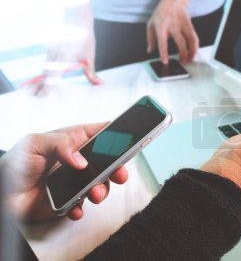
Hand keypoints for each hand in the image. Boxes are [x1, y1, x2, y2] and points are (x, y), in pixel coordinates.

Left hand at [0, 123, 127, 221]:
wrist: (0, 194)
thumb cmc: (14, 163)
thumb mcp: (34, 143)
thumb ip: (61, 144)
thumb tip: (82, 160)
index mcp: (74, 140)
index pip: (102, 132)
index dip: (118, 134)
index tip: (129, 141)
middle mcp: (79, 159)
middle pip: (110, 161)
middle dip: (118, 168)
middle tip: (118, 174)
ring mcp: (77, 180)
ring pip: (101, 184)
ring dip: (102, 190)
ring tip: (94, 194)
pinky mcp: (70, 199)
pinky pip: (84, 204)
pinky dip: (82, 207)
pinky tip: (76, 207)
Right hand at [29, 29, 101, 95]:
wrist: (75, 18)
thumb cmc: (83, 37)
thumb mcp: (89, 56)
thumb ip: (91, 72)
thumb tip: (99, 83)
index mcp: (64, 57)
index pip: (54, 75)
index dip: (47, 85)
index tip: (42, 94)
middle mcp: (54, 56)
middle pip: (44, 74)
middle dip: (38, 86)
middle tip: (33, 96)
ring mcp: (50, 53)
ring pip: (43, 69)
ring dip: (37, 80)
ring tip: (31, 92)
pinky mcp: (50, 51)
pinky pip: (45, 65)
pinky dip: (41, 73)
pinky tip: (37, 81)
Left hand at [147, 0, 198, 64]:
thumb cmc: (161, 12)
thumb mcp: (151, 24)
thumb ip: (150, 38)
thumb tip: (150, 50)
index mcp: (161, 26)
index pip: (162, 41)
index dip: (164, 52)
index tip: (165, 61)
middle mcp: (172, 26)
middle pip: (180, 42)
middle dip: (183, 54)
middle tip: (182, 62)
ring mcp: (182, 25)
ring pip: (190, 40)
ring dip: (191, 51)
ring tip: (190, 59)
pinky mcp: (189, 25)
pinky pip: (194, 37)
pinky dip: (196, 46)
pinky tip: (194, 51)